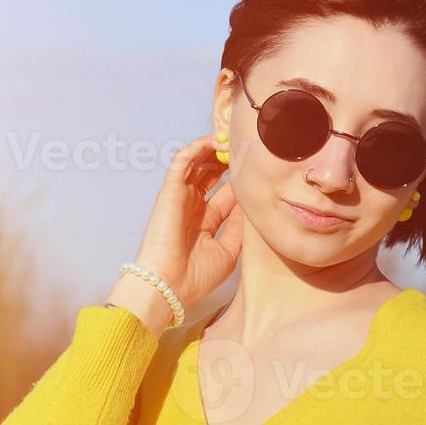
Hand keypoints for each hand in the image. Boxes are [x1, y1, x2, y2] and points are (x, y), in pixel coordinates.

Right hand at [132, 133, 242, 308]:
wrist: (168, 284)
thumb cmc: (195, 276)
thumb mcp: (228, 250)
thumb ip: (239, 225)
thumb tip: (250, 203)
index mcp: (204, 222)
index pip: (225, 193)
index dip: (239, 180)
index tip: (257, 169)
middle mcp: (192, 207)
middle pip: (210, 174)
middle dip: (227, 160)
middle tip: (245, 148)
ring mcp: (181, 197)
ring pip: (197, 163)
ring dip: (213, 150)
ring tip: (232, 139)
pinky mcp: (170, 190)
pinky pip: (182, 162)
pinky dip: (196, 148)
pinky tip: (213, 141)